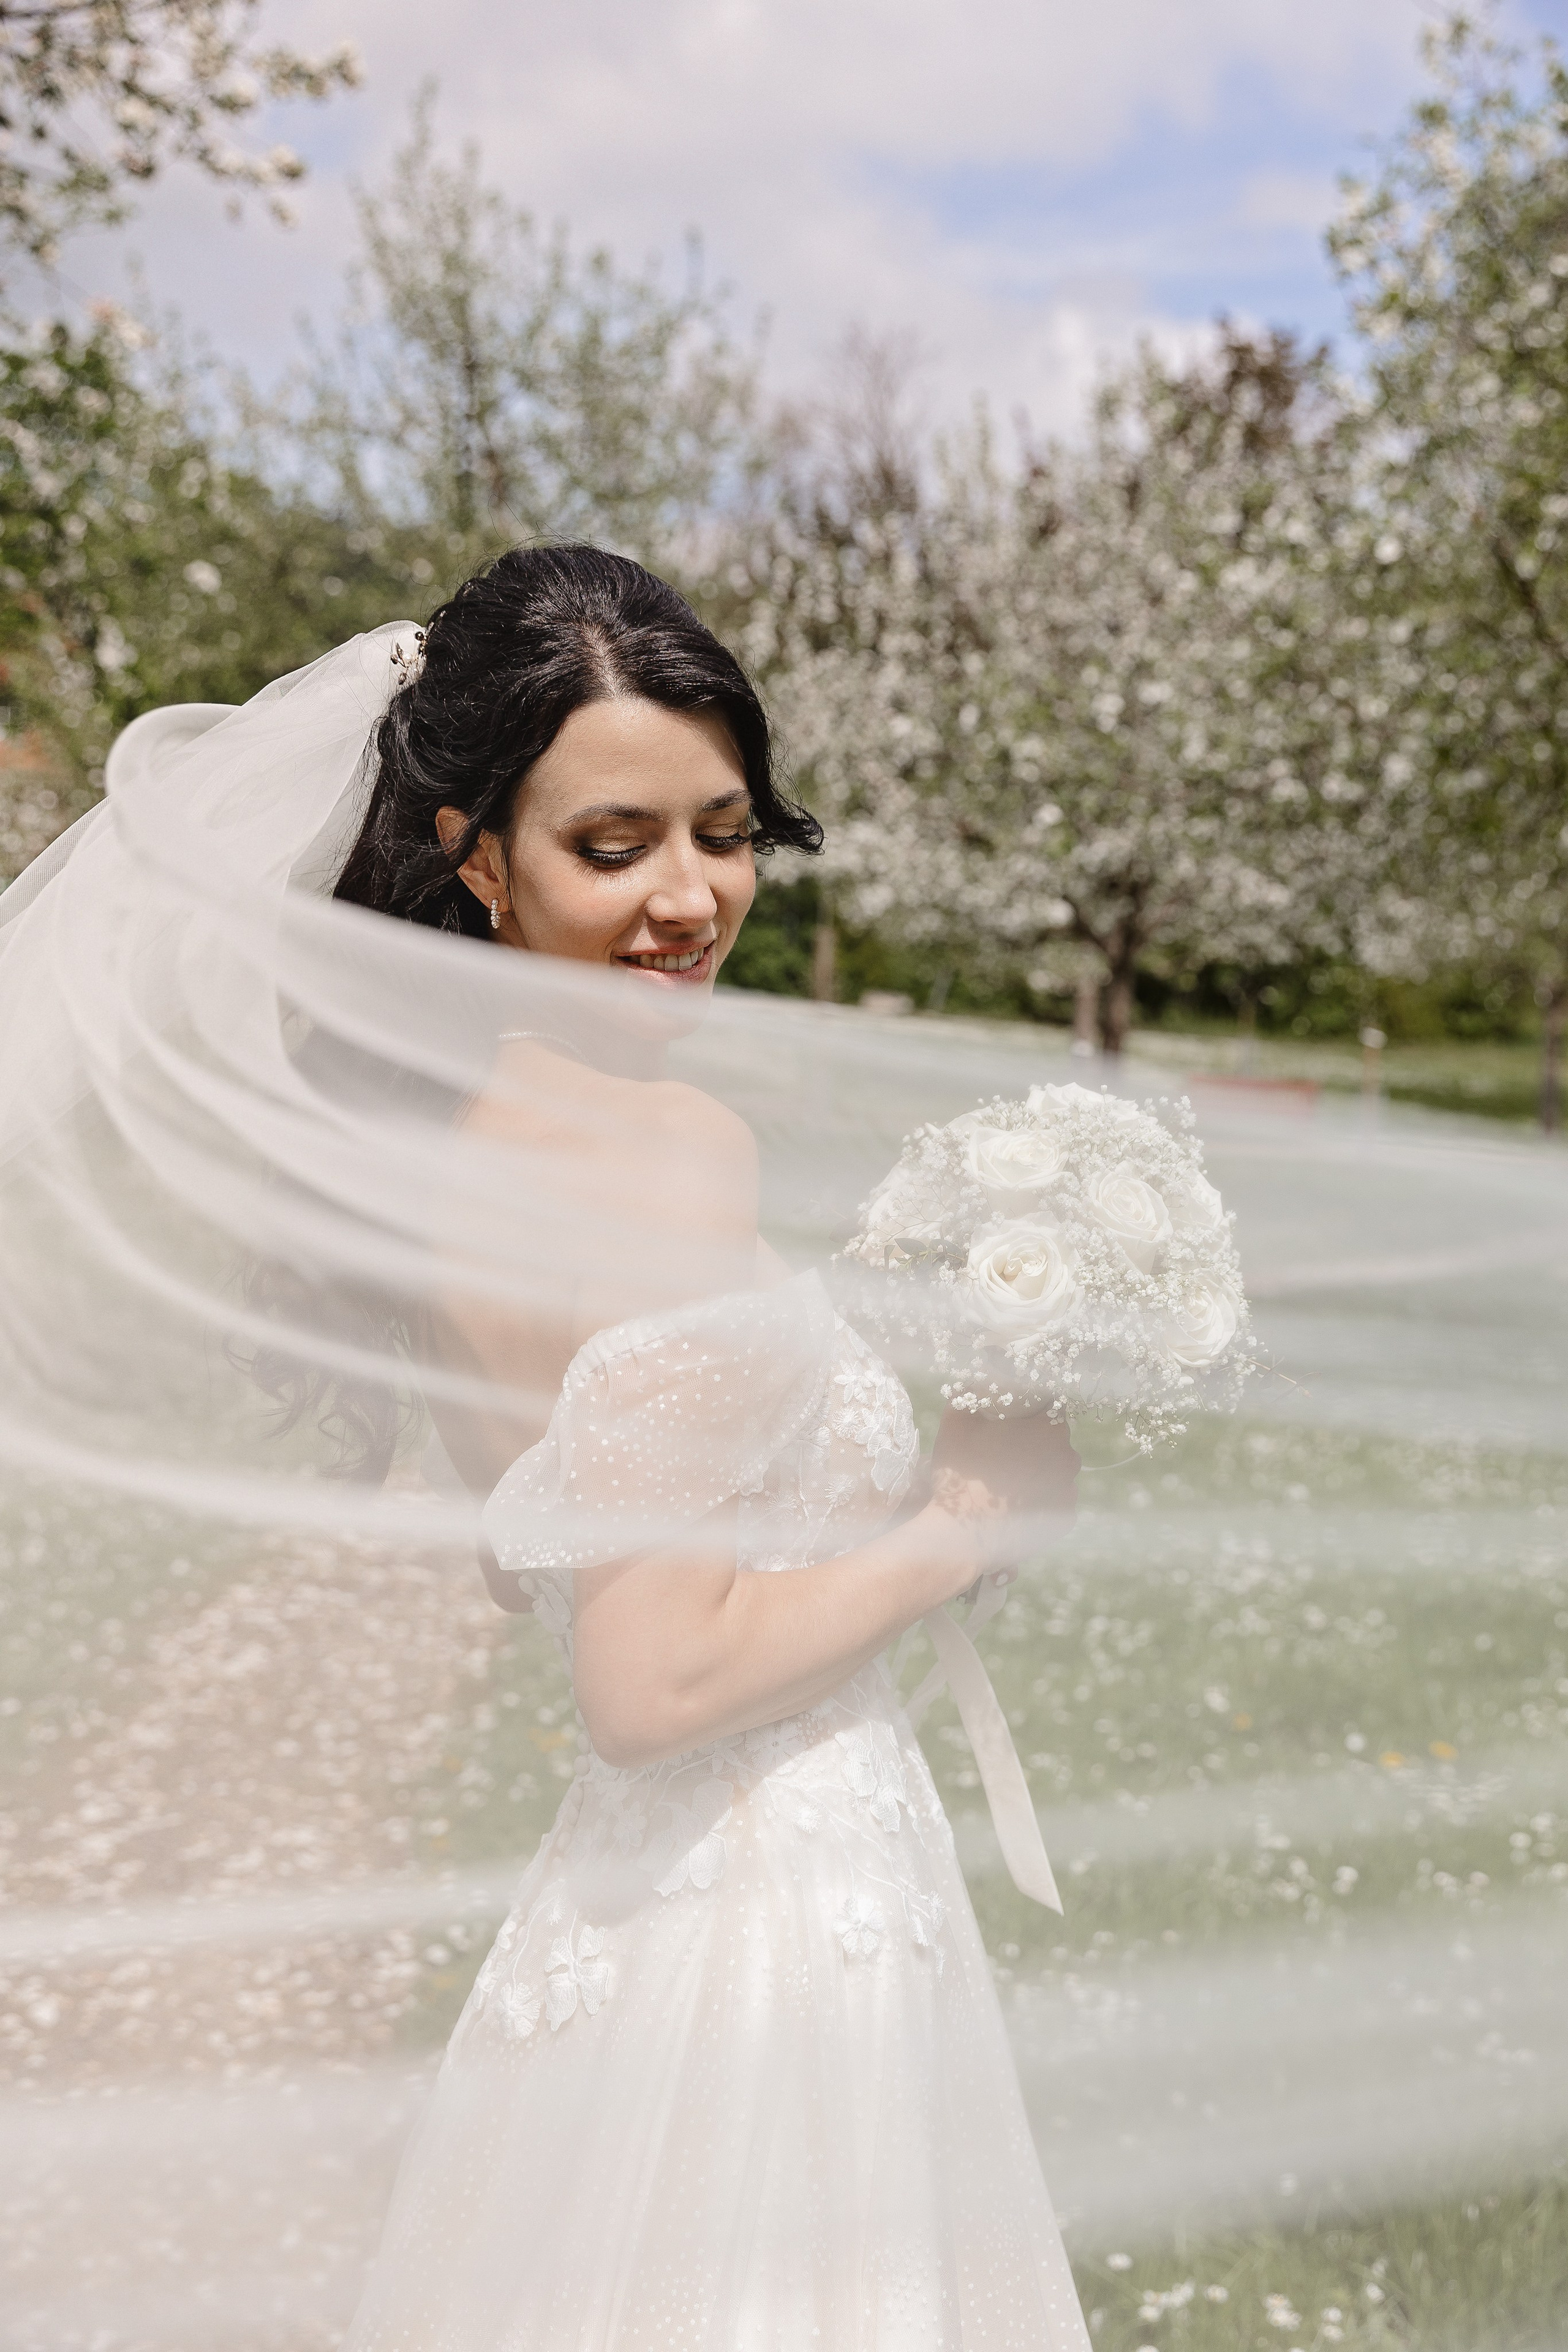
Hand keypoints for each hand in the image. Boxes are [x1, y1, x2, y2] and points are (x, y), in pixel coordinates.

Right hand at [927, 1406, 1079, 1571]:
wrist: (962, 1535)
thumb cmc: (960, 1475)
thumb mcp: (956, 1423)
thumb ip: (966, 1395)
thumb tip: (970, 1382)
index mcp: (1049, 1429)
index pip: (1051, 1409)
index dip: (1032, 1412)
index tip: (1013, 1421)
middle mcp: (1068, 1458)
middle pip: (1055, 1441)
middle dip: (1035, 1443)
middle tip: (1004, 1452)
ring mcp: (1068, 1491)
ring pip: (1057, 1472)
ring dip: (1039, 1473)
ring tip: (1008, 1482)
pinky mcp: (1065, 1519)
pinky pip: (1056, 1501)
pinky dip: (1041, 1501)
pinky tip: (1017, 1504)